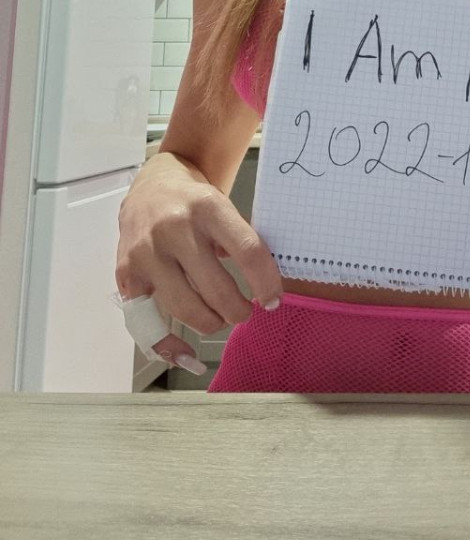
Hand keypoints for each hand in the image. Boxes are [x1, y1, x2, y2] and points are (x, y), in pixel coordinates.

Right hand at [116, 156, 282, 369]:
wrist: (152, 185)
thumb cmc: (195, 201)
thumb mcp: (224, 207)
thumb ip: (240, 242)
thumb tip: (265, 289)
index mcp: (208, 207)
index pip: (247, 251)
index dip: (266, 282)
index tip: (273, 300)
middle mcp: (174, 228)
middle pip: (215, 288)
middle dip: (238, 310)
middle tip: (245, 311)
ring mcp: (147, 252)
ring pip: (184, 307)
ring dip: (211, 322)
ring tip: (221, 317)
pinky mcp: (126, 272)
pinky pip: (147, 320)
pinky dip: (168, 343)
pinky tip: (186, 354)